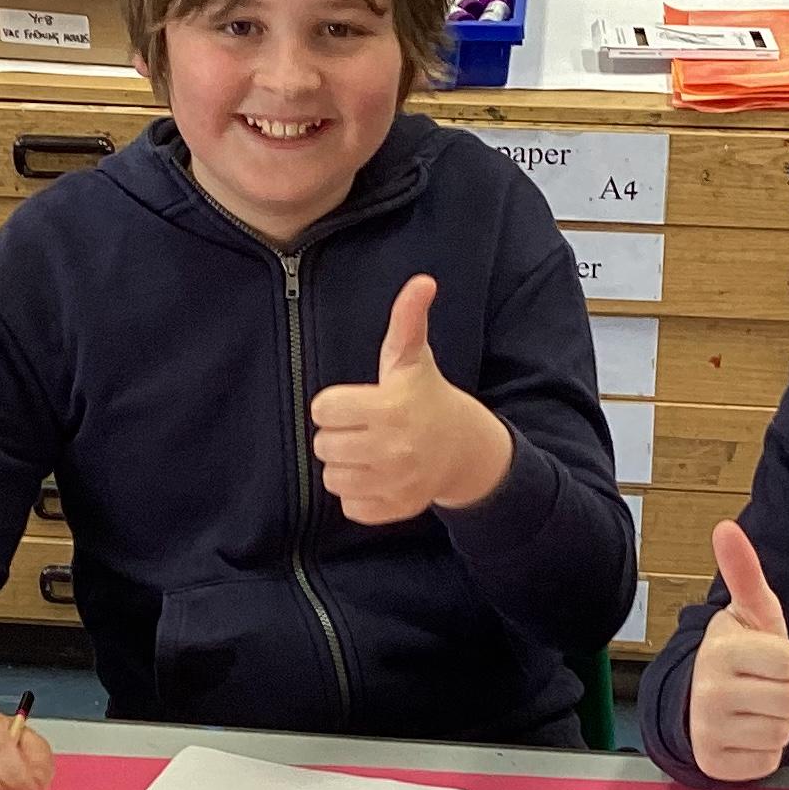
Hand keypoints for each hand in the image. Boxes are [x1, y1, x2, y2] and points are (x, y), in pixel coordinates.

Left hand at [309, 275, 513, 525]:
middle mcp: (392, 448)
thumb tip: (422, 281)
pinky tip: (378, 475)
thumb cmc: (426, 397)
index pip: (323, 409)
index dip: (335, 404)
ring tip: (369, 451)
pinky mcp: (395, 509)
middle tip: (364, 427)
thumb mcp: (412, 358)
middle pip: (324, 445)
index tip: (358, 402)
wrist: (465, 450)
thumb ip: (408, 320)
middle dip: (339, 434)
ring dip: (345, 465)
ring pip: (333, 478)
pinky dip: (358, 494)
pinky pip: (349, 506)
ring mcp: (395, 482)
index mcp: (390, 408)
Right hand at [687, 521, 788, 781]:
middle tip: (761, 685)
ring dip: (775, 722)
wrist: (699, 700)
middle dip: (785, 693)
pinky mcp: (715, 763)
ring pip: (782, 732)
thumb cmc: (739, 654)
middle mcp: (708, 691)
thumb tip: (726, 527)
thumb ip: (744, 572)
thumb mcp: (749, 614)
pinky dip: (762, 751)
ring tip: (752, 708)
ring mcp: (709, 730)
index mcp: (720, 650)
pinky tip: (743, 732)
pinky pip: (768, 761)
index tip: (766, 658)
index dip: (787, 660)